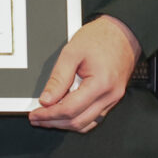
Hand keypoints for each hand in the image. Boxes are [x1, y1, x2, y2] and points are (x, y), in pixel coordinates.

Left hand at [29, 16, 140, 132]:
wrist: (123, 33)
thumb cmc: (101, 38)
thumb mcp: (72, 53)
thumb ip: (58, 78)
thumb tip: (46, 100)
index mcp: (100, 84)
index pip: (69, 109)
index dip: (49, 115)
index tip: (35, 114)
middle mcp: (110, 95)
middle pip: (77, 121)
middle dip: (54, 122)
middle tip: (37, 118)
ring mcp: (113, 99)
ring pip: (86, 124)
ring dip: (65, 124)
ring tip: (48, 118)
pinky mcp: (112, 99)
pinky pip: (94, 118)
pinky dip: (77, 119)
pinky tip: (64, 113)